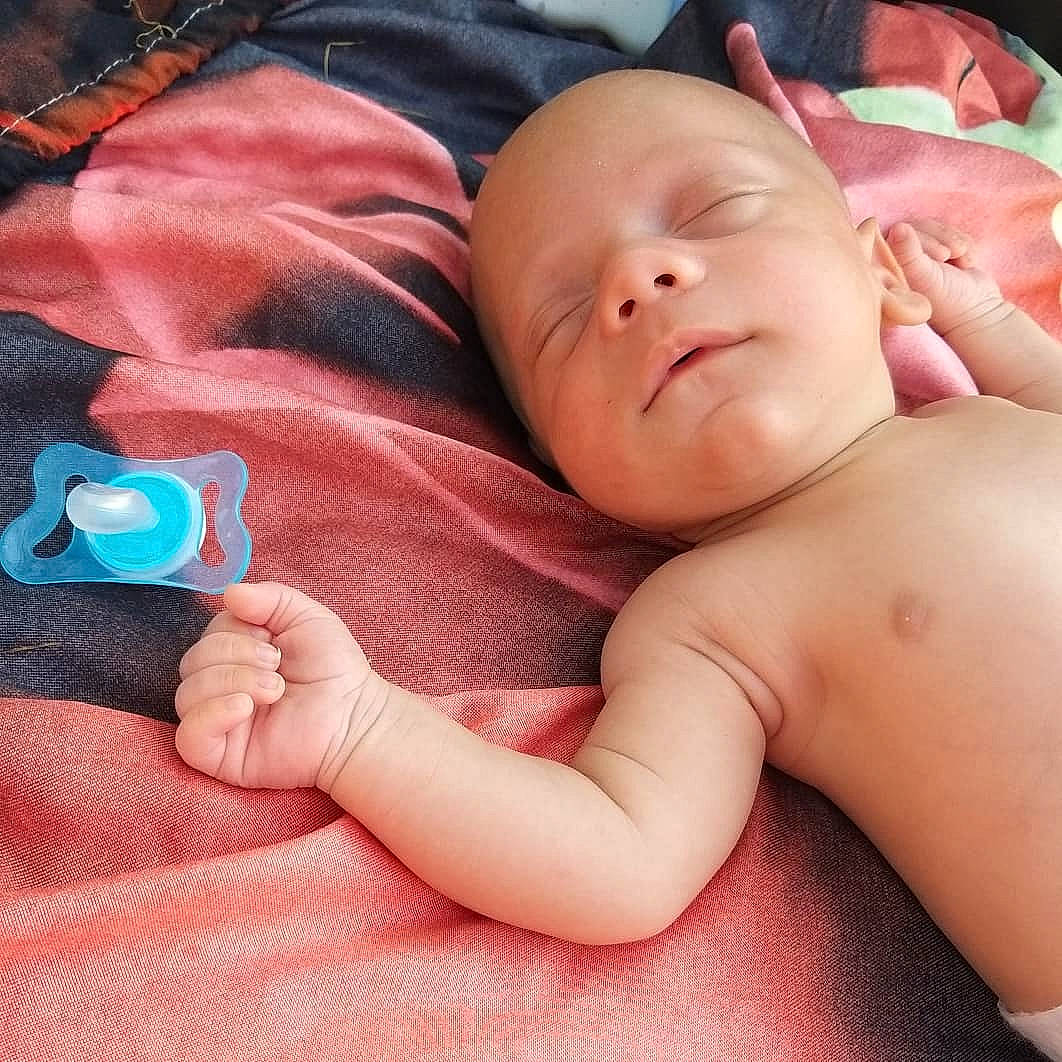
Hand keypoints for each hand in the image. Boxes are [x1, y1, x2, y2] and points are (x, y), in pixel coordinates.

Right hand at [175, 582, 386, 790]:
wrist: (354, 718)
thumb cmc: (334, 670)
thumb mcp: (307, 618)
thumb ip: (271, 598)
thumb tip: (229, 592)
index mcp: (236, 654)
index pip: (208, 634)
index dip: (236, 632)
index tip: (274, 641)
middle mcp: (220, 686)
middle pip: (191, 661)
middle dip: (236, 655)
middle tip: (276, 666)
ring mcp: (217, 721)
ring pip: (186, 694)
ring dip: (233, 682)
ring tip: (275, 690)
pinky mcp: (219, 755)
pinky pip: (188, 736)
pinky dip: (211, 714)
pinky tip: (245, 708)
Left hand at [886, 218, 1006, 337]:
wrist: (978, 312)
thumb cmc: (946, 300)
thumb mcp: (925, 276)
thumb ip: (909, 253)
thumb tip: (899, 226)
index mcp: (887, 270)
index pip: (895, 233)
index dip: (920, 238)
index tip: (940, 256)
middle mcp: (899, 264)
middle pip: (917, 226)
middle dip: (940, 238)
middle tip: (949, 256)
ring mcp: (919, 259)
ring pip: (934, 227)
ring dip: (953, 240)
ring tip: (961, 261)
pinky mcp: (939, 254)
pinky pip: (949, 232)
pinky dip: (963, 244)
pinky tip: (966, 264)